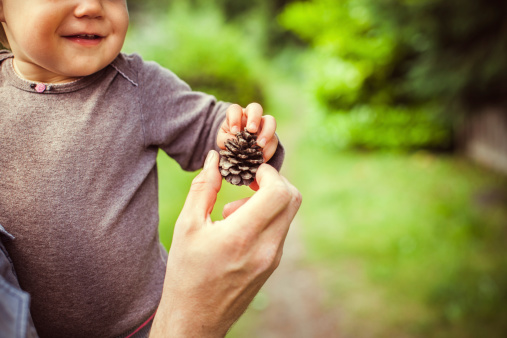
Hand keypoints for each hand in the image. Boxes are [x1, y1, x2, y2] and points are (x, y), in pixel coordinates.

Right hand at [150, 150, 301, 336]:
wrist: (195, 320)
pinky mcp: (272, 265)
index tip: (250, 171)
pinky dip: (266, 218)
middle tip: (247, 183)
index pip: (279, 192)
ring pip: (287, 214)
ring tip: (233, 212)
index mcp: (242, 236)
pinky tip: (238, 228)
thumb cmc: (185, 274)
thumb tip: (214, 159)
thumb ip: (203, 188)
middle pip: (292, 199)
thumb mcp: (187, 226)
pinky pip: (280, 230)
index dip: (269, 173)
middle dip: (273, 182)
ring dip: (268, 201)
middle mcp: (266, 248)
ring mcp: (273, 258)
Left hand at [217, 103, 277, 162]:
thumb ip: (225, 140)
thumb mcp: (223, 140)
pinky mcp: (271, 136)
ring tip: (260, 145)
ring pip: (270, 121)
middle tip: (252, 130)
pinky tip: (262, 157)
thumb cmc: (229, 139)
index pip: (235, 110)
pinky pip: (274, 139)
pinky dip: (269, 149)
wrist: (239, 149)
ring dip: (267, 132)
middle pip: (256, 108)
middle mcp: (251, 116)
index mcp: (237, 114)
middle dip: (254, 118)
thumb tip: (232, 142)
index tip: (234, 131)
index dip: (235, 119)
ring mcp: (263, 124)